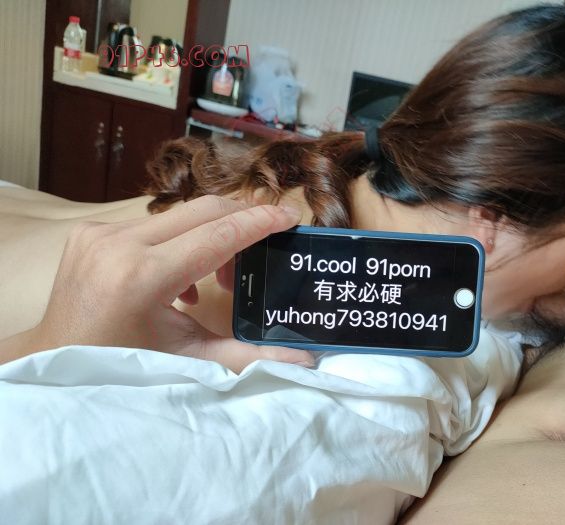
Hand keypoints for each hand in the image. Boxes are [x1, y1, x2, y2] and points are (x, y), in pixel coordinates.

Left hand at [11, 195, 315, 371]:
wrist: (57, 361)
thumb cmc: (124, 367)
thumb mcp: (191, 361)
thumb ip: (251, 356)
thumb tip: (306, 361)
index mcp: (142, 277)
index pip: (218, 235)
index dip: (260, 222)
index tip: (290, 216)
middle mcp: (117, 244)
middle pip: (202, 211)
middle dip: (242, 221)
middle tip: (268, 244)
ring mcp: (99, 233)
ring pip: (179, 215)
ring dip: (213, 233)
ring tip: (223, 275)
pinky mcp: (91, 230)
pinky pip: (154, 223)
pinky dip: (181, 239)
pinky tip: (185, 276)